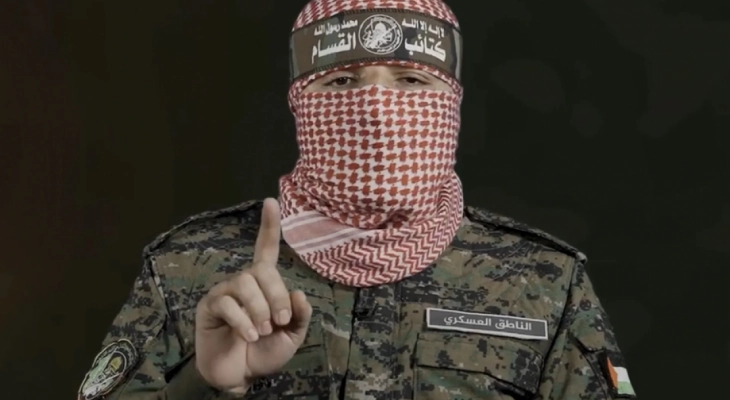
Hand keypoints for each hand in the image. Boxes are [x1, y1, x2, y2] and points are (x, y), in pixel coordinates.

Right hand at [194, 198, 312, 392]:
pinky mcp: (210, 306)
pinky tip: (249, 336)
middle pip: (261, 270)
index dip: (269, 226)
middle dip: (275, 295)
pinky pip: (228, 303)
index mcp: (265, 284)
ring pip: (245, 283)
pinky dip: (243, 321)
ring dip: (259, 309)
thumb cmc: (265, 352)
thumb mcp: (292, 335)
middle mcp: (244, 281)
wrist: (240, 375)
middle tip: (279, 321)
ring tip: (262, 331)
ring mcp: (225, 292)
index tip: (271, 201)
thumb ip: (300, 315)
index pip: (266, 249)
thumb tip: (297, 292)